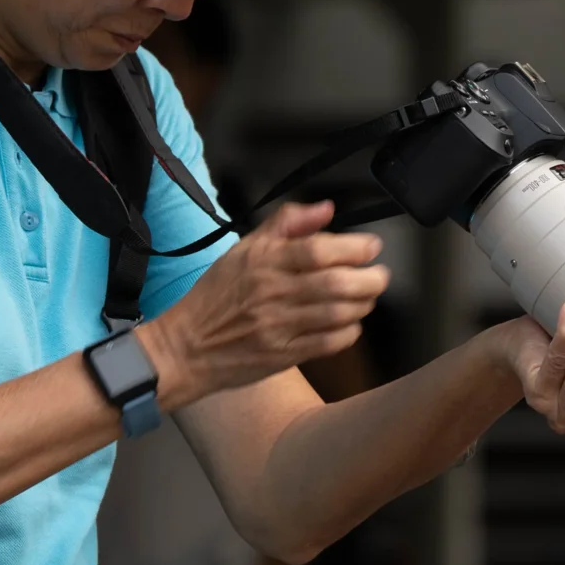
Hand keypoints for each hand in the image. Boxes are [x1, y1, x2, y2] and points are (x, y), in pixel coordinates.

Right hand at [137, 201, 388, 407]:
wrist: (184, 347)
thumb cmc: (217, 295)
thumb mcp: (244, 249)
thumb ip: (287, 223)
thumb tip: (326, 209)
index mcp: (263, 261)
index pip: (318, 250)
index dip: (353, 248)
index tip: (372, 247)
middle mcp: (272, 292)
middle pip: (335, 284)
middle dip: (369, 279)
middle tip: (379, 276)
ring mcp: (277, 327)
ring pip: (337, 314)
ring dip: (362, 305)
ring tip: (366, 298)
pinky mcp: (281, 356)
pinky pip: (328, 343)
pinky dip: (348, 333)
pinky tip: (349, 324)